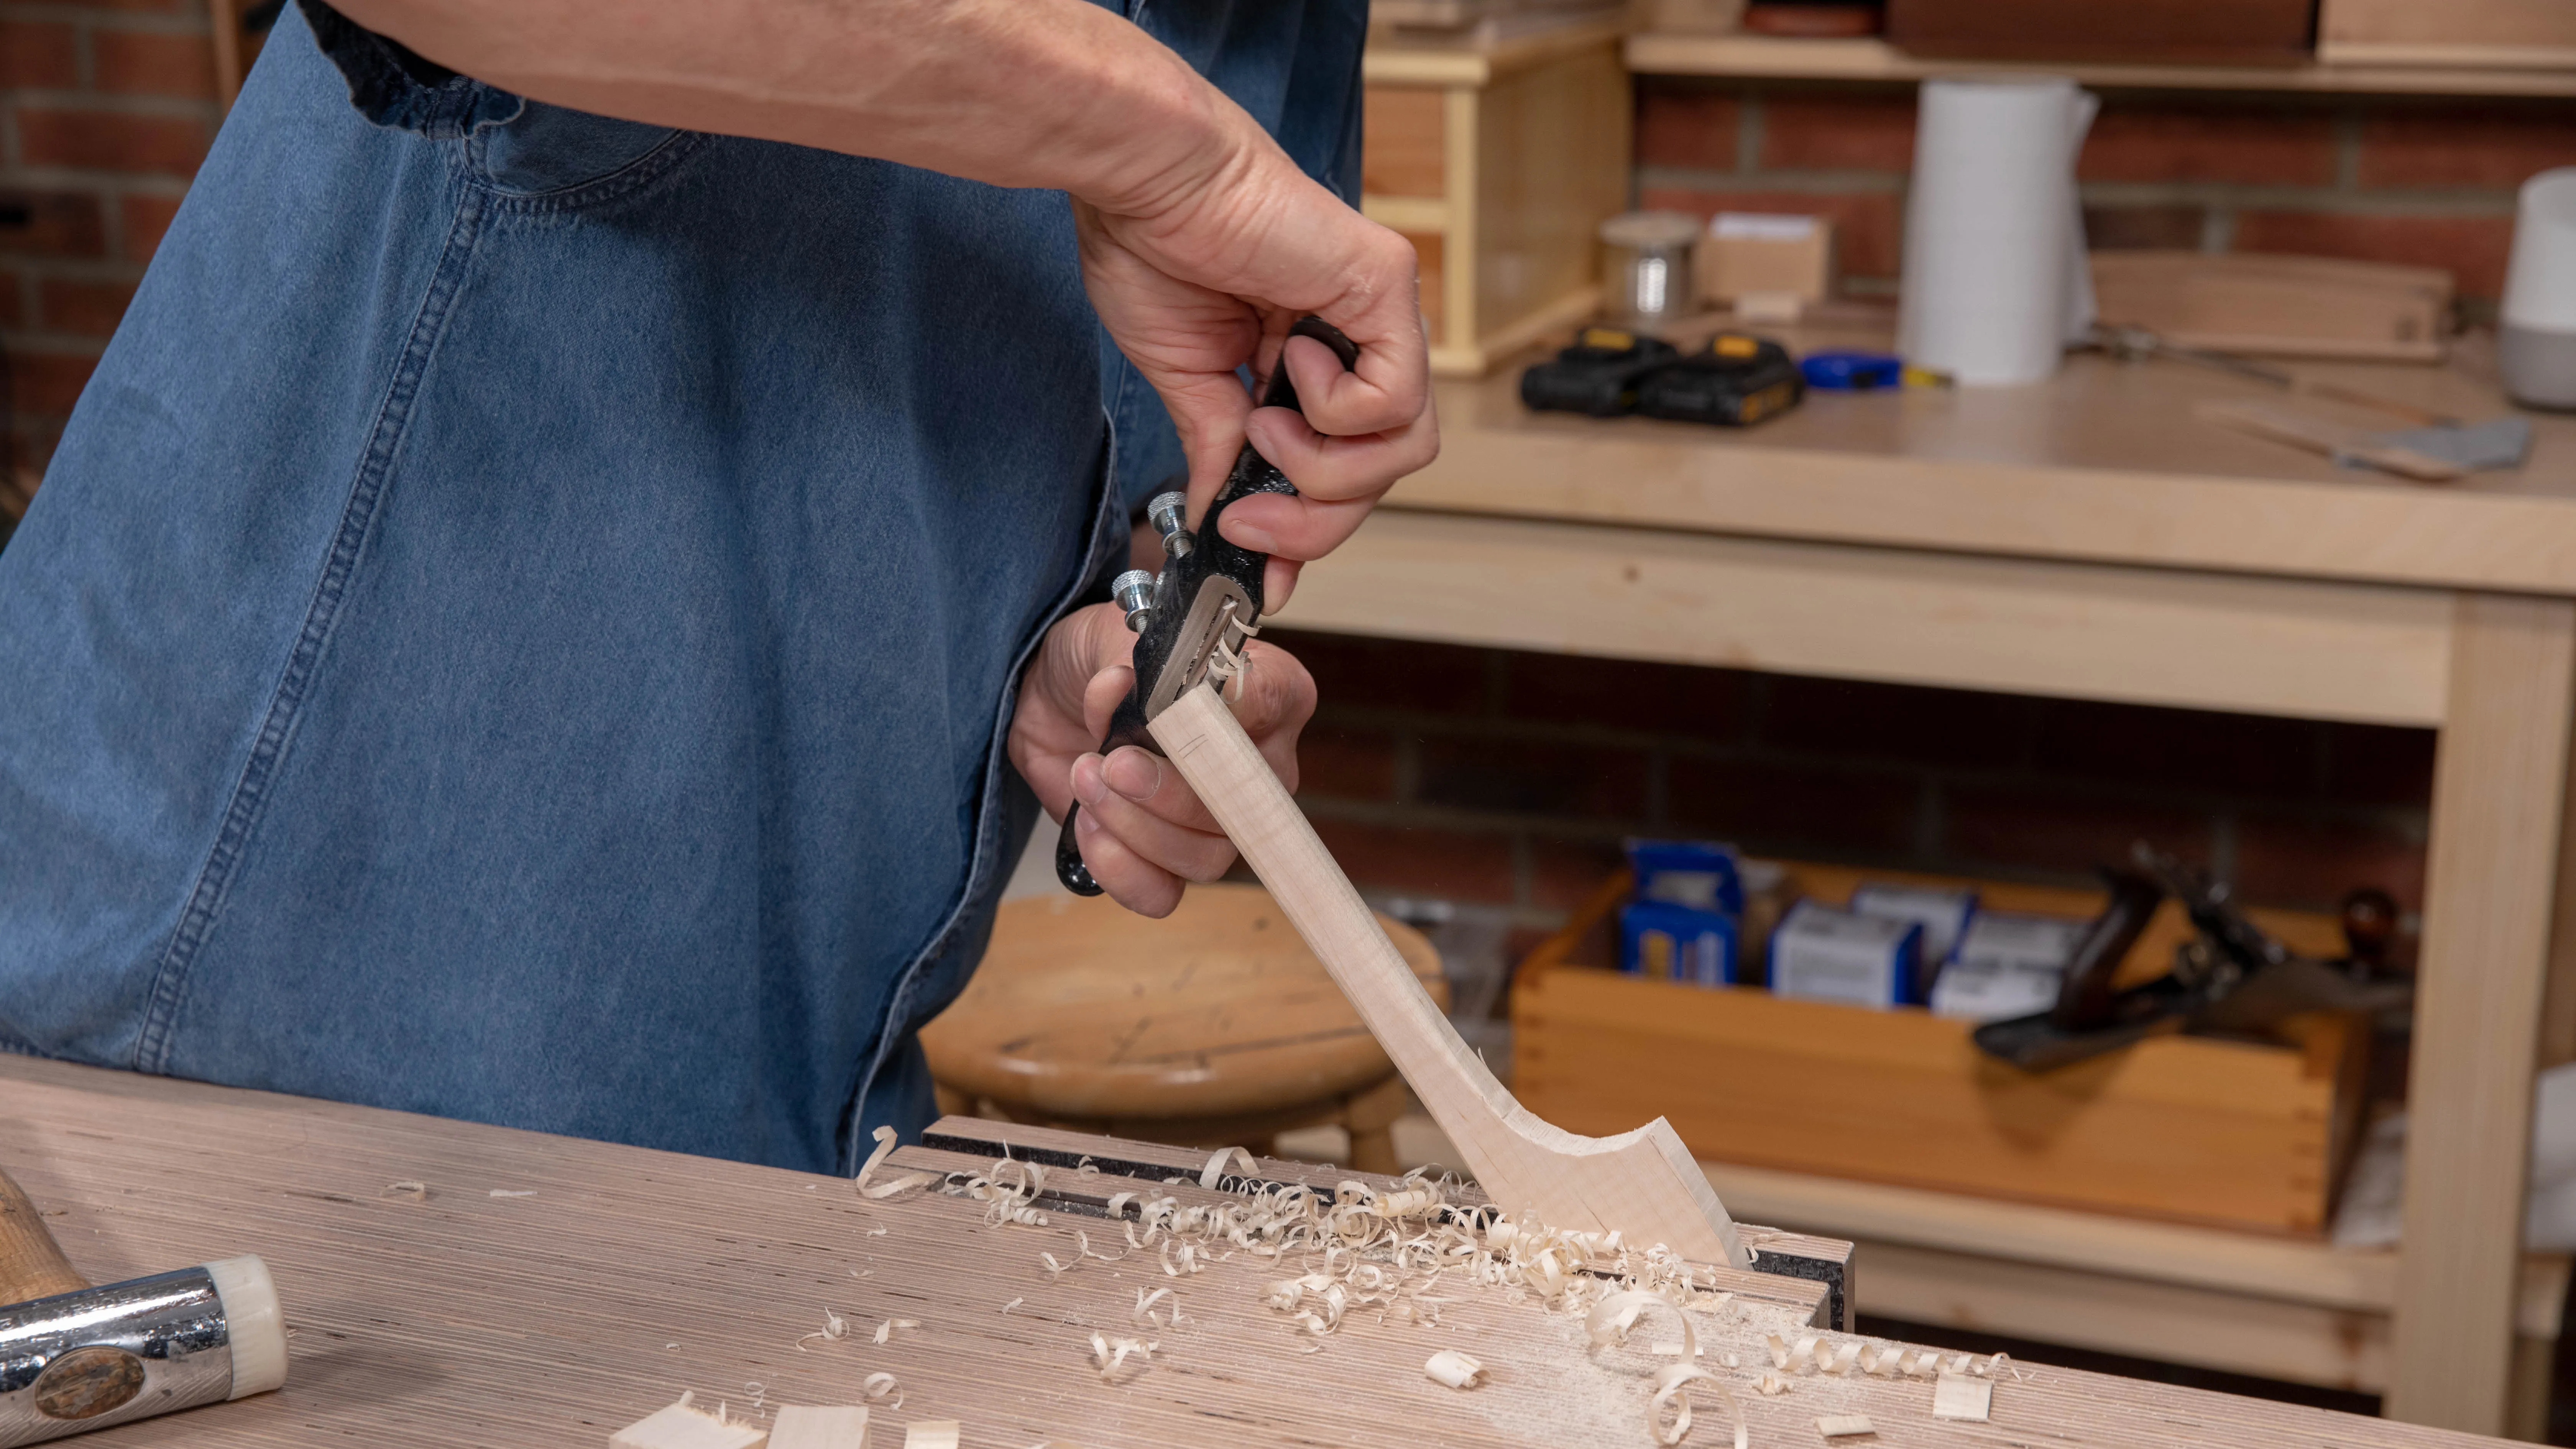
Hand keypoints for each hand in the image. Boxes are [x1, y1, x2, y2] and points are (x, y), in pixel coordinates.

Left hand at [1008, 601, 1314, 916]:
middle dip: (1169, 789)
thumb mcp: (1106, 635)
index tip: (1180, 706)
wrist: (1051, 698)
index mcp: (1265, 691)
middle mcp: (1257, 766)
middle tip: (1113, 762)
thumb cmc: (1100, 659)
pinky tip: (1088, 825)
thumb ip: (1120, 659)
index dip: (1235, 710)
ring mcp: (1218, 822)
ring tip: (1086, 777)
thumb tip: (1119, 685)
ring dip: (1133, 825)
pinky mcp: (1167, 860)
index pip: (1275, 700)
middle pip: (1244, 802)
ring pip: (1205, 857)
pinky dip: (1119, 869)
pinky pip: (1163, 892)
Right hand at [1074, 129, 1438, 608]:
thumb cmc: (1153, 247)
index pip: (1345, 465)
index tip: (1257, 565)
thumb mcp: (1190, 382)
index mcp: (1312, 358)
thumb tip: (1228, 532)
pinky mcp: (1386, 285)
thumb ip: (1223, 456)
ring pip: (1406, 447)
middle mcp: (1357, 337)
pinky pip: (1397, 397)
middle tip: (1247, 520)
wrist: (1141, 179)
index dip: (1310, 524)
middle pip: (1383, 470)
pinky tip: (1290, 363)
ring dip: (1324, 469)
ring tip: (1262, 426)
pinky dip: (1336, 409)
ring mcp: (1380, 310)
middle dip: (1314, 519)